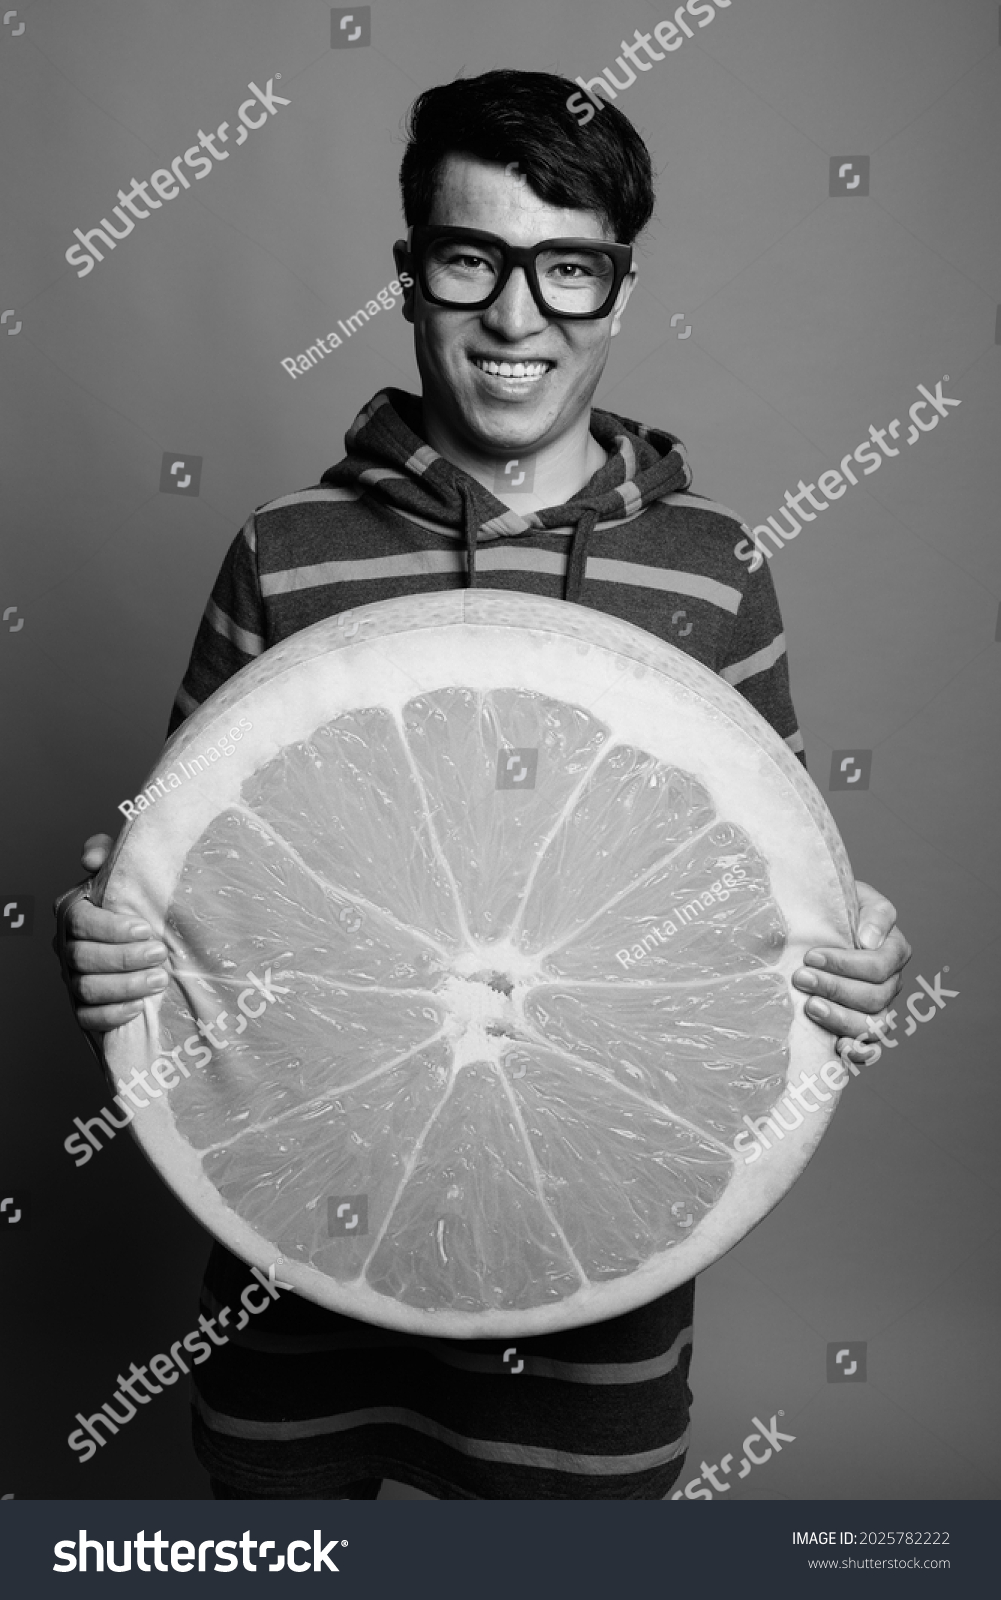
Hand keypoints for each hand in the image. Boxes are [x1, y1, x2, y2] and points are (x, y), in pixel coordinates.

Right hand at [54, 833, 168, 1033]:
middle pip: (83, 957)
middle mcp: (67, 946)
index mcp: (73, 911)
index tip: (146, 929)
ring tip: (159, 980)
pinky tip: (139, 1008)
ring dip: (124, 986)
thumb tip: (91, 858)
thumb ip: (106, 853)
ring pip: (86, 988)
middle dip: (124, 958)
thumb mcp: (127, 869)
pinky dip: (112, 1015)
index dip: (110, 927)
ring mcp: (73, 978)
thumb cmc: (137, 899)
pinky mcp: (85, 1006)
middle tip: (160, 954)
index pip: (79, 920)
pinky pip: (87, 1018)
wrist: (153, 935)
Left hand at [792, 880, 911, 1041]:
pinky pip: (870, 1050)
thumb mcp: (857, 897)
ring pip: (874, 1026)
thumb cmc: (835, 907)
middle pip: (875, 998)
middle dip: (835, 989)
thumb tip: (870, 939)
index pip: (880, 967)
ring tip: (810, 1007)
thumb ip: (874, 913)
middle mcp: (890, 982)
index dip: (846, 965)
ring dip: (841, 1019)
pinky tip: (838, 1048)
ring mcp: (877, 1008)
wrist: (813, 924)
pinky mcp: (859, 1027)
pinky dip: (859, 1053)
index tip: (811, 956)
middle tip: (801, 978)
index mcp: (894, 950)